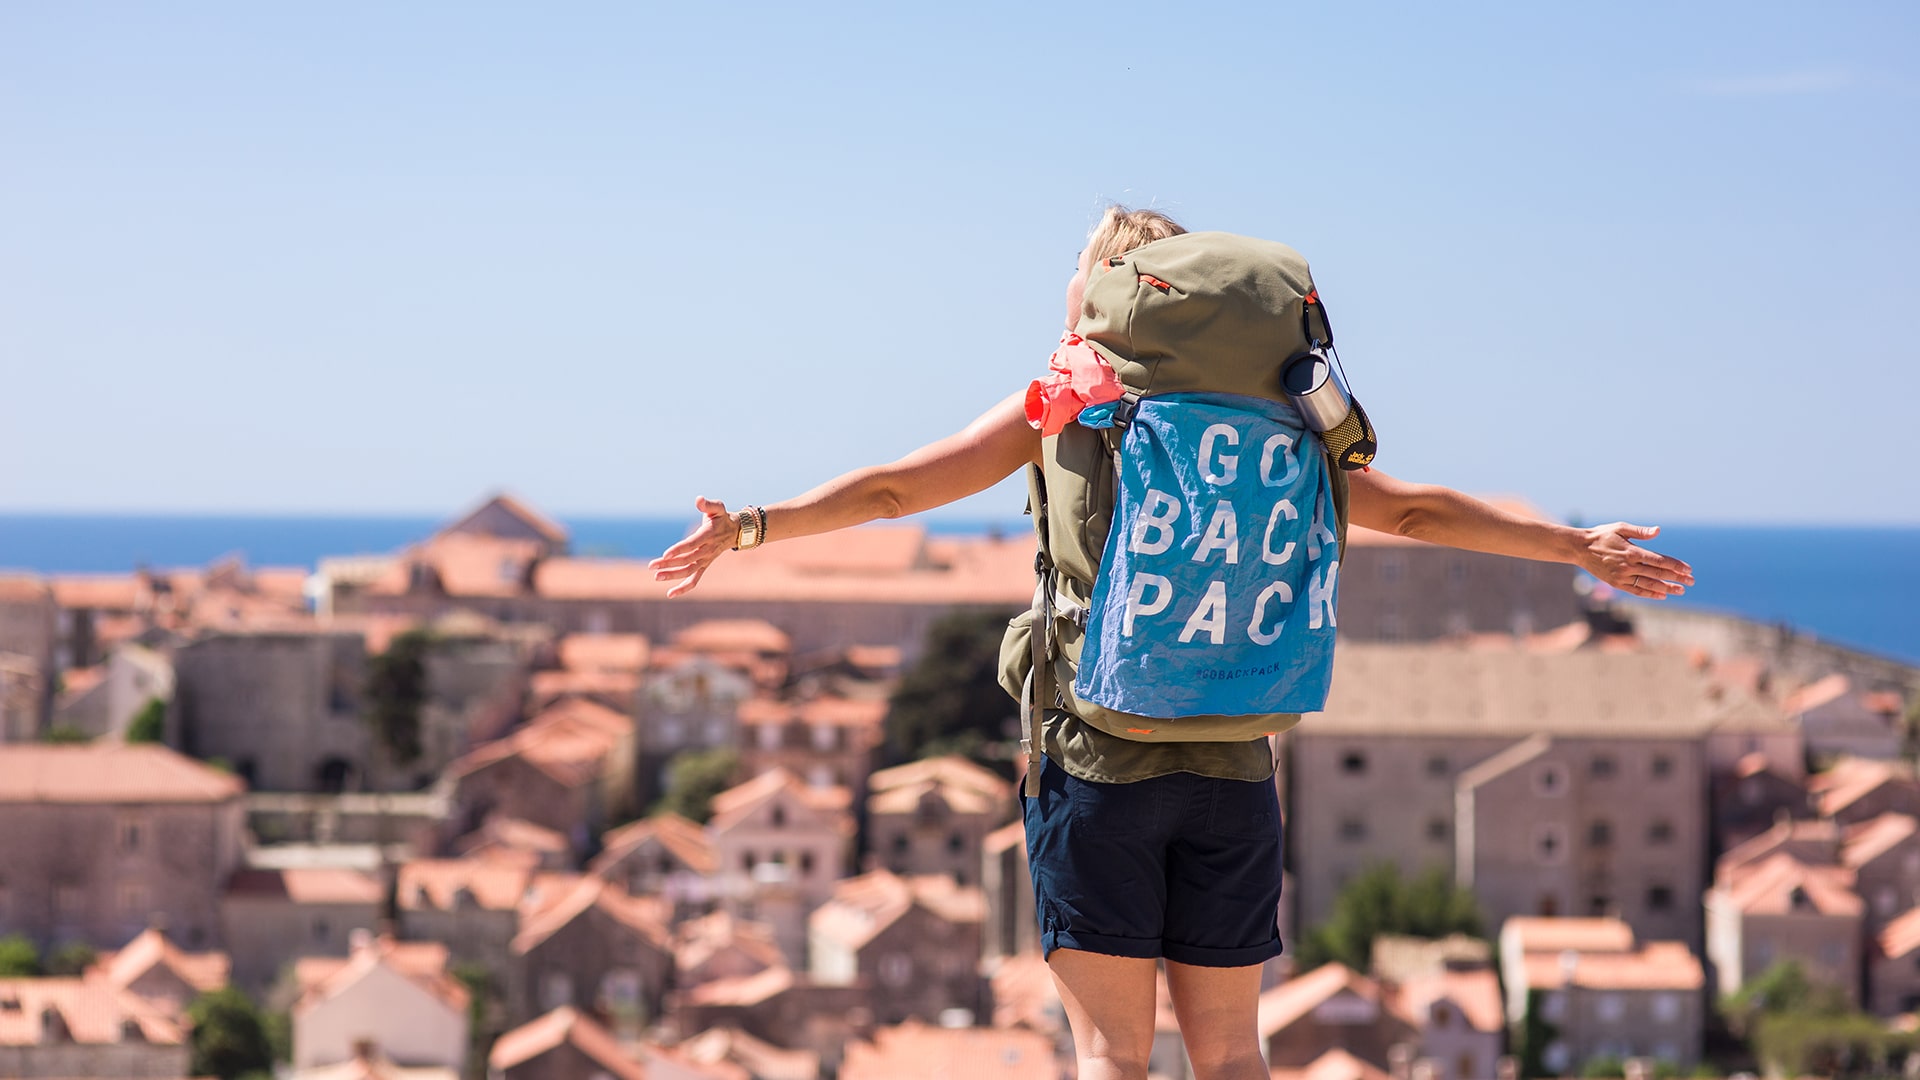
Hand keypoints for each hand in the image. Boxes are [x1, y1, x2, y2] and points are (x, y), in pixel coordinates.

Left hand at [648, 497, 738, 597]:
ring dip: (673, 575)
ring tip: (656, 577)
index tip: (665, 554)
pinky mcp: (704, 566)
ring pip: (689, 571)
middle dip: (669, 564)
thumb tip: (698, 499)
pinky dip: (684, 588)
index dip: (679, 549)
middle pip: (687, 559)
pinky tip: (670, 594)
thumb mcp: (718, 507)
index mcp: (709, 535)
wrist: (735, 531)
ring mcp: (706, 560)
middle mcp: (707, 550)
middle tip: (652, 566)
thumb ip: (708, 504)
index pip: (693, 544)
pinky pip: (695, 580)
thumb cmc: (722, 517)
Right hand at [1578, 523, 1694, 599]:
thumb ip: (1640, 531)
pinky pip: (1636, 590)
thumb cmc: (1602, 535)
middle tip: (1692, 581)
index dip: (1676, 566)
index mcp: (1632, 551)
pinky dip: (1650, 593)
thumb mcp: (1620, 528)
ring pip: (1649, 584)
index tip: (1689, 569)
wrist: (1579, 548)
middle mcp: (1628, 566)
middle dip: (1677, 578)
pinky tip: (1662, 595)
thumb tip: (1658, 531)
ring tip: (1681, 590)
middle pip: (1658, 573)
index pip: (1659, 560)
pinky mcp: (1616, 583)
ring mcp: (1621, 576)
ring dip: (1667, 588)